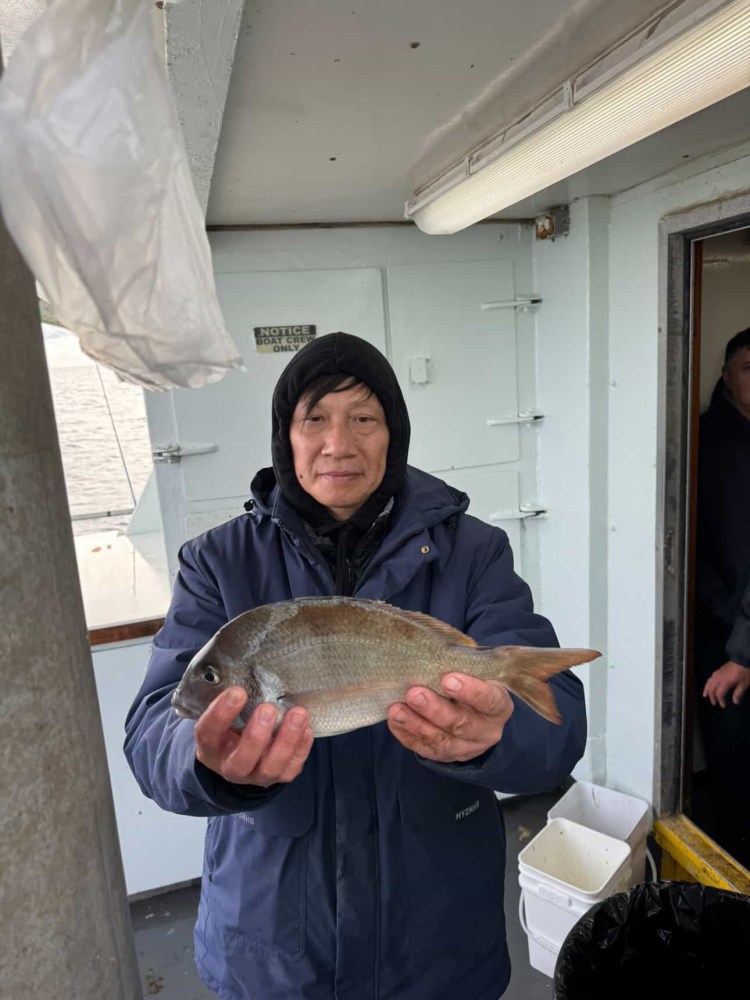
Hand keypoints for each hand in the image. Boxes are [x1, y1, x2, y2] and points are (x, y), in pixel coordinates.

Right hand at [193, 687, 312, 786]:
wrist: (241, 751)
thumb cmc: (232, 722)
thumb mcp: (223, 711)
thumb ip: (231, 696)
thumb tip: (247, 664)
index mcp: (211, 746)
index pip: (209, 733)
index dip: (221, 714)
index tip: (238, 692)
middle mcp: (231, 766)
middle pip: (241, 760)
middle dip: (256, 736)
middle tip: (268, 708)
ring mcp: (257, 775)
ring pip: (270, 768)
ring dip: (286, 740)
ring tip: (298, 713)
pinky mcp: (281, 776)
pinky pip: (292, 767)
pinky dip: (302, 747)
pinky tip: (307, 727)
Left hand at [387, 674, 513, 762]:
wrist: (475, 714)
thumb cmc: (472, 683)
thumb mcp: (476, 674)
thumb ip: (461, 666)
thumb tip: (431, 649)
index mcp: (498, 706)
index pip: (489, 700)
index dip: (470, 691)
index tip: (447, 679)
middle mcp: (486, 731)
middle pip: (462, 724)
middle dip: (435, 710)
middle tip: (415, 694)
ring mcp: (466, 747)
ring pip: (442, 741)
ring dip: (416, 725)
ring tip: (397, 710)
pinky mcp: (446, 756)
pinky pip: (425, 749)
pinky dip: (407, 735)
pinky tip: (395, 720)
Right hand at [702, 661, 749, 707]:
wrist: (743, 659)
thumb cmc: (745, 672)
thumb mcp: (744, 684)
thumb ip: (738, 693)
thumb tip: (735, 702)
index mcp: (725, 682)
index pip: (719, 694)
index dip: (720, 700)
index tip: (723, 706)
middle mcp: (719, 678)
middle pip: (712, 689)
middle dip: (712, 697)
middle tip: (714, 703)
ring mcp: (718, 673)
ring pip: (709, 682)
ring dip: (707, 689)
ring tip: (705, 695)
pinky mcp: (719, 670)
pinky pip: (711, 677)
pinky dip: (709, 682)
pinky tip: (710, 684)